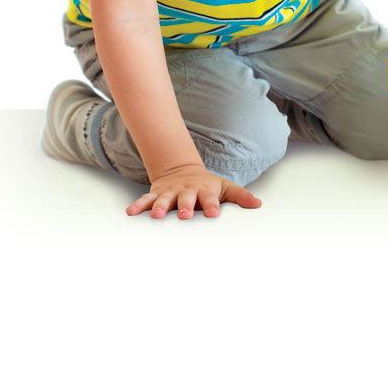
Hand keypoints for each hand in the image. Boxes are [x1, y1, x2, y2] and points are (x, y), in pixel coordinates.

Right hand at [126, 163, 262, 218]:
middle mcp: (186, 191)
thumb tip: (258, 204)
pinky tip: (129, 212)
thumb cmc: (207, 186)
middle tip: (184, 215)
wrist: (182, 170)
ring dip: (159, 207)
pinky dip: (138, 205)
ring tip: (154, 216)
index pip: (209, 199)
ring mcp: (170, 193)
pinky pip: (145, 200)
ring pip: (164, 200)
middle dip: (185, 207)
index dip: (211, 205)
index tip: (214, 213)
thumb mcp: (225, 188)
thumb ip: (241, 196)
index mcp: (204, 191)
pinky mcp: (156, 194)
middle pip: (186, 199)